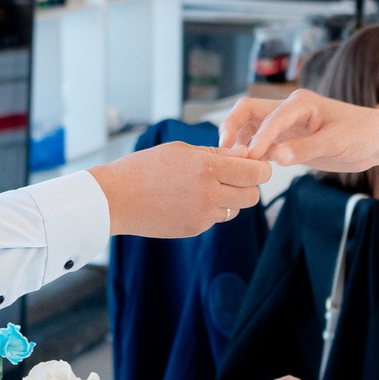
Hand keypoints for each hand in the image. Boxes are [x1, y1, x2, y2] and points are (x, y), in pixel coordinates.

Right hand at [88, 142, 268, 237]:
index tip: (256, 165)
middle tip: (234, 176)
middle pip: (252, 196)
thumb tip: (245, 156)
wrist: (116, 198)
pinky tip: (187, 200)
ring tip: (204, 187)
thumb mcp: (182, 150)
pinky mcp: (194, 229)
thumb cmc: (146, 167)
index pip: (256, 173)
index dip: (261, 169)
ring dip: (229, 199)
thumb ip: (217, 154)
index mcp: (208, 168)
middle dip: (248, 186)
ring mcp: (202, 215)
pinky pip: (215, 219)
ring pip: (235, 209)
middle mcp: (209, 194)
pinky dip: (210, 209)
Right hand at [219, 89, 378, 171]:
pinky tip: (246, 168)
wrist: (377, 140)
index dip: (256, 139)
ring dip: (239, 141)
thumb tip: (275, 157)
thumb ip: (305, 149)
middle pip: (248, 111)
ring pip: (251, 127)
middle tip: (222, 153)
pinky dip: (251, 153)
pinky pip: (262, 143)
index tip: (248, 160)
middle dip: (232, 128)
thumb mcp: (337, 143)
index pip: (267, 118)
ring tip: (232, 164)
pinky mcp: (289, 140)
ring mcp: (287, 124)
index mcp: (300, 103)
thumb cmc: (362, 134)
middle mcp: (289, 110)